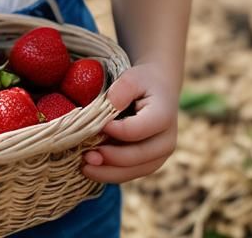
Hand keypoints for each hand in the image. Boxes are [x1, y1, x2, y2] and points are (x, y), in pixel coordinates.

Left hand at [81, 62, 177, 183]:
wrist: (160, 88)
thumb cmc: (143, 81)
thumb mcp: (133, 77)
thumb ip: (122, 90)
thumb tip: (107, 109)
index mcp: (163, 117)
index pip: (135, 131)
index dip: (113, 131)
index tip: (94, 126)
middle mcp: (166, 141)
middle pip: (136, 157)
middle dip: (109, 159)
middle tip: (84, 156)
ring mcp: (160, 155)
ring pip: (134, 171)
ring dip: (108, 172)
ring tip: (85, 167)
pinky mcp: (151, 162)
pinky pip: (132, 172)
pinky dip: (112, 173)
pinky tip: (93, 169)